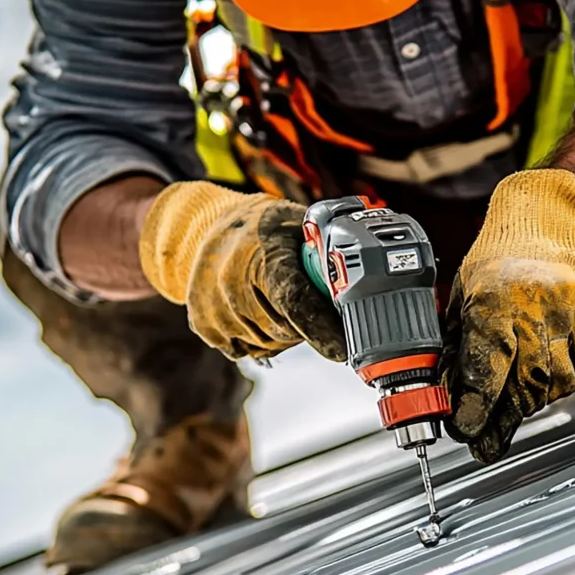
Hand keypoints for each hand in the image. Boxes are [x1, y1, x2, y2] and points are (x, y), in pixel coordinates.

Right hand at [139, 181, 344, 360]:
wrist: (205, 226)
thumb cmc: (262, 226)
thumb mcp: (299, 224)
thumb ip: (330, 252)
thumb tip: (369, 278)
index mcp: (261, 255)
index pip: (295, 303)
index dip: (322, 330)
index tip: (344, 349)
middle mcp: (231, 282)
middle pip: (287, 330)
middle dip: (308, 324)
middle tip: (309, 300)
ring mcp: (214, 308)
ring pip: (270, 344)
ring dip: (285, 331)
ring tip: (279, 298)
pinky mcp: (204, 326)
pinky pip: (249, 350)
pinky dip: (262, 338)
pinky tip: (259, 309)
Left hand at [443, 169, 574, 463]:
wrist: (554, 221)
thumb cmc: (502, 260)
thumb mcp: (465, 295)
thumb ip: (457, 346)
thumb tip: (446, 398)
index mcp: (497, 299)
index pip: (486, 368)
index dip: (475, 408)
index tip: (466, 430)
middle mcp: (540, 306)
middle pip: (528, 386)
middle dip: (507, 413)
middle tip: (490, 428)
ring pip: (563, 383)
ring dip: (540, 393)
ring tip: (525, 378)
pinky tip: (560, 351)